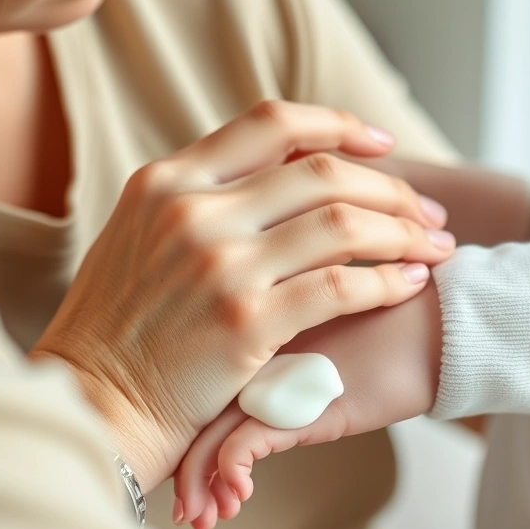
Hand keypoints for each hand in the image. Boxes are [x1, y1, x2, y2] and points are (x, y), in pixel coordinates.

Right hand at [28, 102, 454, 489]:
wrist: (95, 404)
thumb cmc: (123, 327)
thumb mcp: (142, 236)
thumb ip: (202, 197)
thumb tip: (280, 167)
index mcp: (166, 181)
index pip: (272, 124)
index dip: (339, 126)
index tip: (382, 143)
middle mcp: (192, 212)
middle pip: (322, 171)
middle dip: (391, 187)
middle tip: (426, 210)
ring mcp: (219, 266)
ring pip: (343, 223)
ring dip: (404, 231)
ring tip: (434, 245)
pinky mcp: (245, 323)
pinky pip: (342, 285)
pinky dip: (388, 279)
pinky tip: (409, 283)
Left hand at [172, 280, 443, 528]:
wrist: (442, 322)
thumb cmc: (400, 330)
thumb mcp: (336, 340)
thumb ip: (299, 359)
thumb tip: (275, 403)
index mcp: (260, 328)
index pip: (203, 378)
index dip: (186, 424)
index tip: (183, 472)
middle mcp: (256, 351)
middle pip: (195, 406)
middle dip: (183, 464)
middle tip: (183, 506)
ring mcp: (273, 376)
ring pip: (210, 430)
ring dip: (199, 480)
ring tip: (202, 515)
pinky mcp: (300, 403)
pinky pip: (246, 441)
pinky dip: (230, 472)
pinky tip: (237, 493)